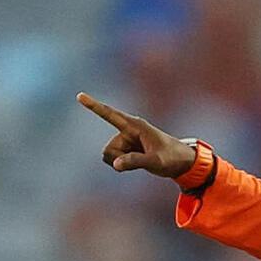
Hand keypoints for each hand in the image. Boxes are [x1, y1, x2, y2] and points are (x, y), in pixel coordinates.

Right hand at [76, 92, 196, 177]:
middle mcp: (128, 130)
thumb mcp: (156, 161)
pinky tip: (138, 162)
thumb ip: (136, 162)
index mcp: (135, 125)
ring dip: (122, 162)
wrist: (181, 162)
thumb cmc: (171, 158)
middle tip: (143, 160)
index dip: (94, 106)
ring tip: (143, 160)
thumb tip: (115, 164)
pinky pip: (114, 160)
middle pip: (109, 149)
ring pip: (109, 156)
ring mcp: (126, 140)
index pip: (110, 114)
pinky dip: (122, 165)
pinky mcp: (126, 148)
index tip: (80, 96)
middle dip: (119, 159)